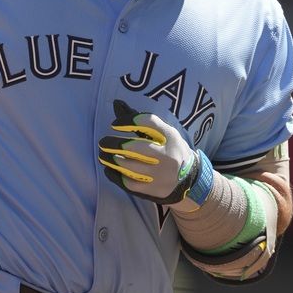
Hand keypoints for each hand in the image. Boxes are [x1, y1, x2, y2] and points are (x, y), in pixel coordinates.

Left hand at [98, 100, 212, 207]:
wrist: (189, 179)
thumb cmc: (171, 150)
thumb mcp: (163, 133)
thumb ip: (140, 120)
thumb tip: (116, 103)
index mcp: (171, 137)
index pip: (148, 122)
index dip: (128, 121)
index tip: (115, 125)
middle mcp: (168, 155)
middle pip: (135, 147)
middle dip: (114, 144)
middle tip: (103, 142)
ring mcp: (161, 175)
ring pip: (129, 166)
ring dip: (112, 159)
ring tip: (104, 155)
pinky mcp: (154, 189)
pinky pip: (129, 182)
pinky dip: (115, 175)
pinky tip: (109, 169)